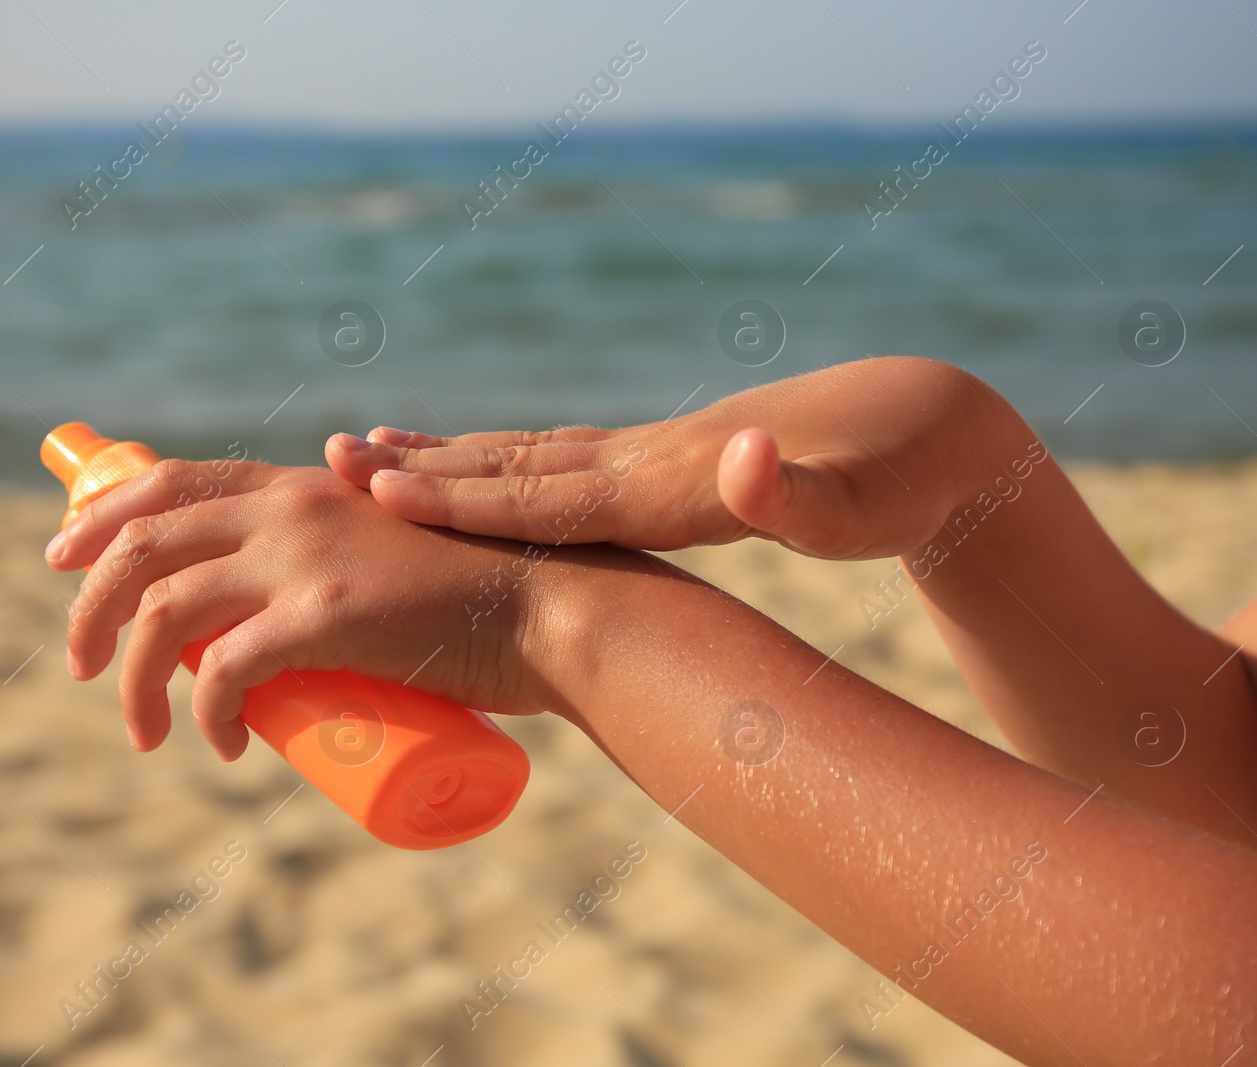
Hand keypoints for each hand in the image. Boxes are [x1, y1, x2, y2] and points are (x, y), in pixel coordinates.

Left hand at [44, 460, 576, 759]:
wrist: (548, 607)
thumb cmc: (477, 591)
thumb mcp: (388, 547)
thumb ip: (341, 548)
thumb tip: (294, 594)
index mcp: (298, 484)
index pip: (168, 481)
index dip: (101, 519)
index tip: (63, 562)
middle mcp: (288, 505)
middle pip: (142, 545)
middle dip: (90, 608)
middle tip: (82, 666)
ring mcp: (304, 557)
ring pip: (165, 613)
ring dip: (133, 681)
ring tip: (142, 733)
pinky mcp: (325, 615)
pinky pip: (223, 672)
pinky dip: (204, 717)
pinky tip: (224, 749)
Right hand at [325, 356, 1007, 558]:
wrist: (926, 426)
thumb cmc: (891, 480)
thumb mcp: (855, 504)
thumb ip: (797, 493)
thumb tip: (749, 457)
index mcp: (671, 481)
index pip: (544, 491)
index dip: (459, 494)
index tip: (377, 485)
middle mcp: (645, 460)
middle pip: (513, 464)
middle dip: (422, 468)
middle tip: (330, 459)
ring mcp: (650, 457)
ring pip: (527, 458)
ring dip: (448, 458)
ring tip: (370, 451)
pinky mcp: (663, 466)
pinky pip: (559, 469)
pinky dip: (502, 468)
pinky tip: (476, 471)